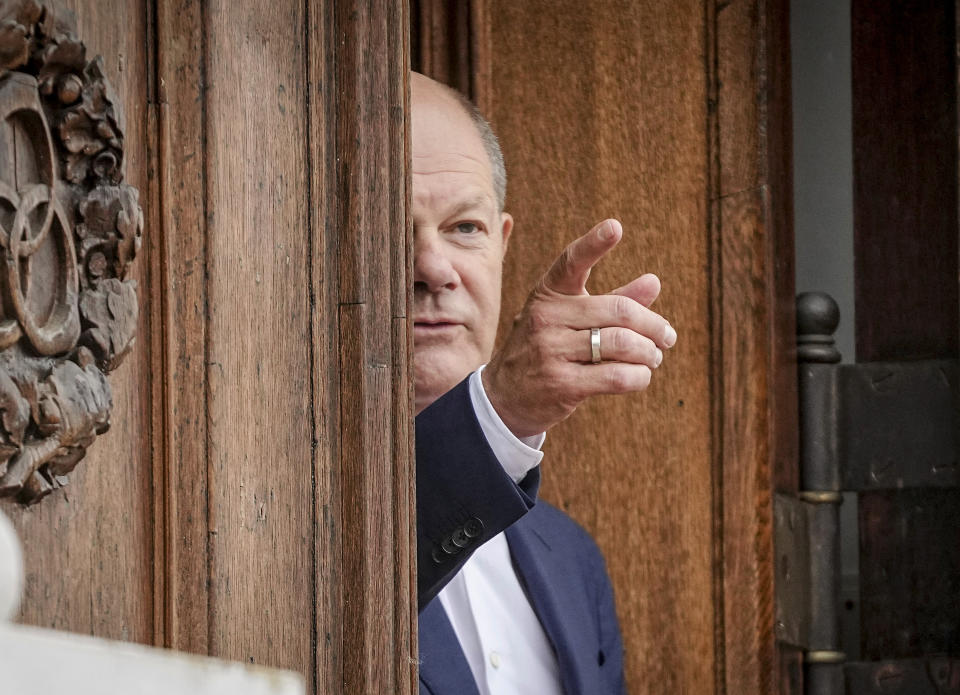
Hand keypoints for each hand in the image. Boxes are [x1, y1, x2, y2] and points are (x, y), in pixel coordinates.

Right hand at [482, 219, 675, 437]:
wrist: (507, 396)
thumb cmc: (548, 349)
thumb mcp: (572, 319)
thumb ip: (613, 300)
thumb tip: (654, 282)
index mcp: (549, 294)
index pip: (571, 262)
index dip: (593, 244)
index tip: (615, 227)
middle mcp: (546, 317)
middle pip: (619, 311)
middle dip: (653, 325)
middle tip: (667, 337)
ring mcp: (551, 350)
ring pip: (621, 343)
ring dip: (648, 353)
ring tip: (653, 357)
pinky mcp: (561, 384)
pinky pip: (616, 376)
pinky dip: (639, 376)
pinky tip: (641, 376)